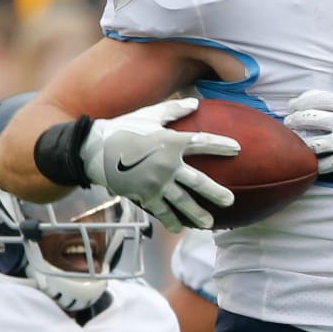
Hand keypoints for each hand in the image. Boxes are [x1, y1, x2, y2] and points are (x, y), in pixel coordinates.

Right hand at [80, 99, 239, 230]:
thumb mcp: (149, 115)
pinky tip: (180, 228)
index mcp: (171, 142)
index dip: (220, 145)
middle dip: (216, 192)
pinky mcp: (144, 195)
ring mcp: (156, 183)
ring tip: (210, 223)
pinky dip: (171, 220)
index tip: (237, 149)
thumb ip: (174, 109)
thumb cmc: (124, 128)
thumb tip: (196, 103)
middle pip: (198, 182)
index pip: (202, 142)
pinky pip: (161, 210)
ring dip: (197, 213)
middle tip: (230, 201)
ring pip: (182, 202)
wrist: (95, 150)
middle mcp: (167, 165)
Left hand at [285, 68, 332, 184]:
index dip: (299, 100)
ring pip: (312, 143)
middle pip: (308, 120)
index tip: (292, 103)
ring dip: (298, 141)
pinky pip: (326, 165)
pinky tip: (306, 162)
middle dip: (293, 119)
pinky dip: (314, 164)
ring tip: (292, 140)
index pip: (314, 99)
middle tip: (287, 120)